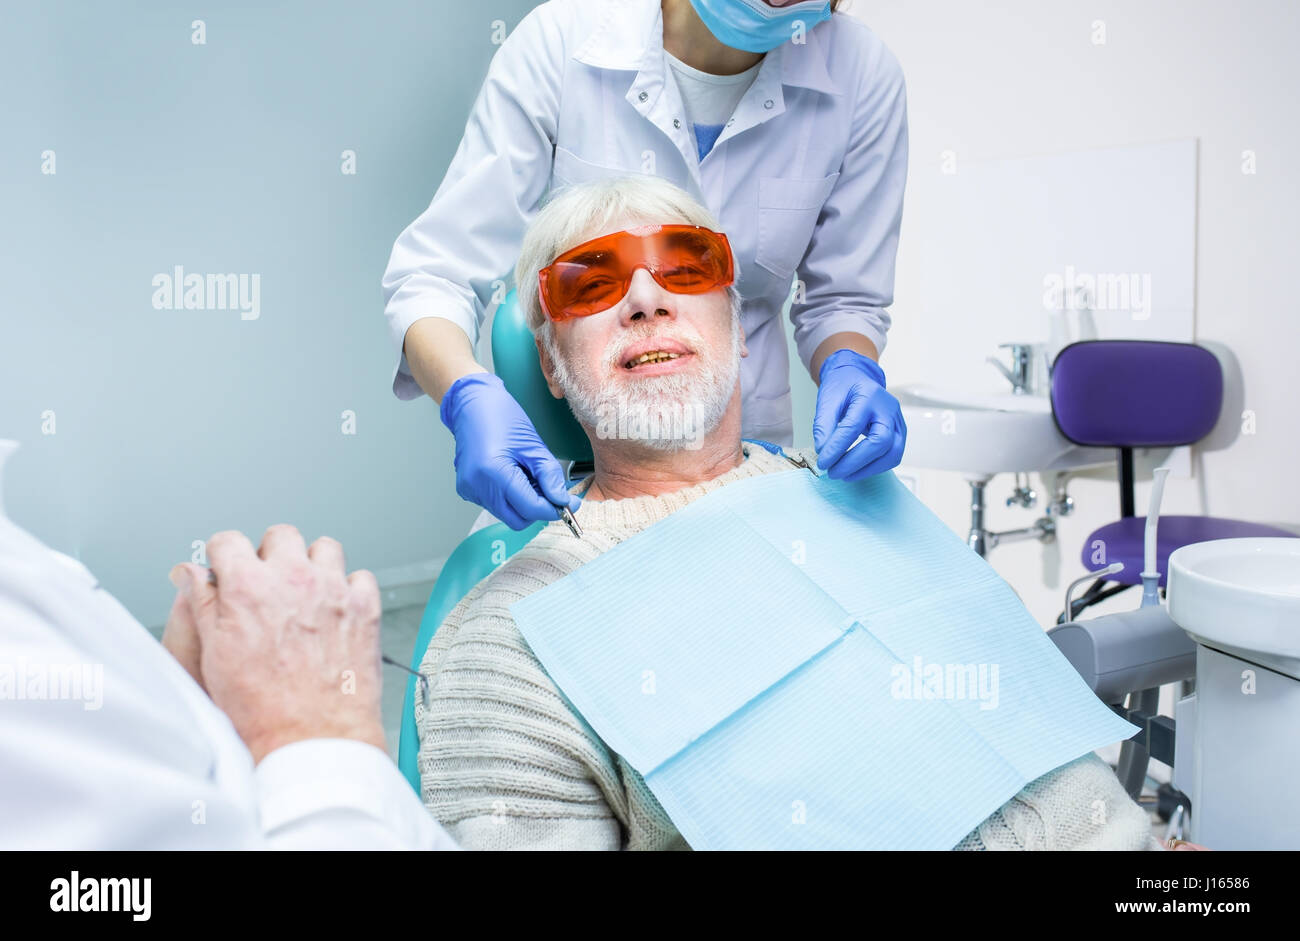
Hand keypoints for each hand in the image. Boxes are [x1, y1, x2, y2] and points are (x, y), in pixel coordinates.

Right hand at [169, 525, 385, 763]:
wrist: (313, 737)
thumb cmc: (261, 707)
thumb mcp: (213, 654)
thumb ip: (203, 603)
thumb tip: (190, 573)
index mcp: (249, 587)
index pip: (228, 540)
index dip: (224, 557)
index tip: (228, 570)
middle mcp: (293, 579)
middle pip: (280, 536)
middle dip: (270, 555)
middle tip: (268, 583)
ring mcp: (334, 590)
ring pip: (324, 548)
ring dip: (313, 564)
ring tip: (306, 593)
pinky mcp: (365, 607)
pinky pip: (360, 577)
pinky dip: (349, 588)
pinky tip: (337, 611)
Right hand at [440, 371, 580, 528]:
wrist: (472, 404)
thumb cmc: (501, 417)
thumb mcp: (534, 446)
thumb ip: (550, 477)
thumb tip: (563, 501)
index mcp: (493, 473)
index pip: (531, 508)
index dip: (553, 509)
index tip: (569, 503)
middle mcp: (477, 486)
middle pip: (518, 519)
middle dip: (538, 508)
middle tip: (549, 488)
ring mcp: (470, 489)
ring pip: (507, 513)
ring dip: (524, 502)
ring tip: (527, 475)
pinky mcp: (467, 489)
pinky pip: (495, 504)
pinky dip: (510, 497)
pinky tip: (512, 475)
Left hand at [812, 349, 906, 479]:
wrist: (857, 378)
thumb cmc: (843, 387)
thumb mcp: (827, 399)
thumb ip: (823, 424)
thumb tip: (823, 451)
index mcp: (869, 395)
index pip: (854, 426)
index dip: (837, 448)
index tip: (823, 462)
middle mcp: (889, 409)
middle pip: (880, 442)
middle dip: (855, 462)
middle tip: (833, 472)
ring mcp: (898, 422)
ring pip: (892, 453)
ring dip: (867, 469)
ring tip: (844, 474)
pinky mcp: (900, 433)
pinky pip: (893, 456)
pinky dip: (875, 467)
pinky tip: (857, 469)